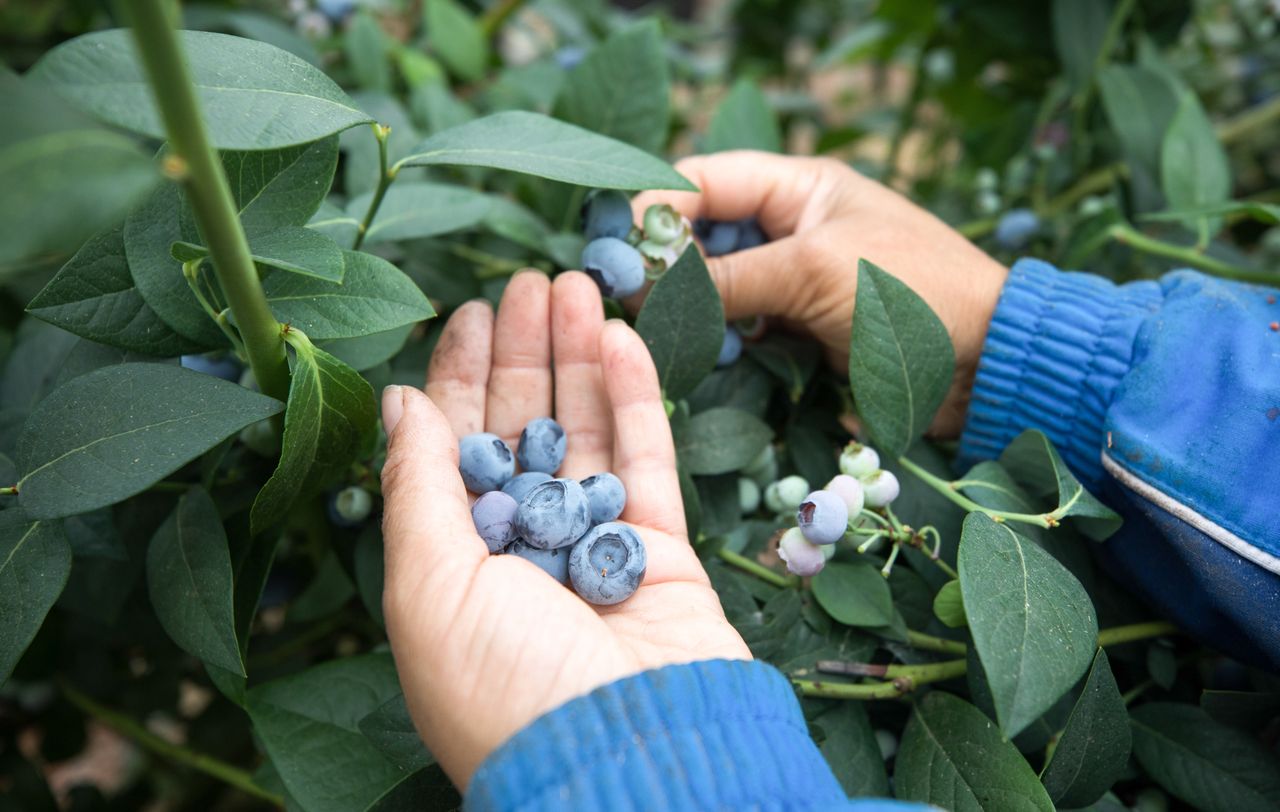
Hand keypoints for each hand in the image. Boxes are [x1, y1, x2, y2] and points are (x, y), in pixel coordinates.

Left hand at [379, 271, 750, 789]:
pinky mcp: (660, 549)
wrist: (626, 758)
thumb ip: (416, 487)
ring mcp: (594, 546)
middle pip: (523, 429)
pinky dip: (635, 398)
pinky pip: (646, 459)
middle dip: (523, 354)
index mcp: (456, 561)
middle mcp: (523, 548)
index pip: (454, 449)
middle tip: (531, 280)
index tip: (469, 310)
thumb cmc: (504, 686)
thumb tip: (398, 401)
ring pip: (586, 432)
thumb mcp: (428, 587)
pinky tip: (621, 337)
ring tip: (578, 284)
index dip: (459, 377)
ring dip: (579, 358)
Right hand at [632, 152, 1007, 435]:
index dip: (655, 208)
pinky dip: (711, 338)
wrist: (982, 365)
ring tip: (648, 329)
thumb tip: (645, 289)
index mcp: (800, 186)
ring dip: (683, 306)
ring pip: (713, 285)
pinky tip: (687, 354)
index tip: (617, 250)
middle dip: (661, 262)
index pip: (704, 180)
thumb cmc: (909, 295)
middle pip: (701, 234)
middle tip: (623, 299)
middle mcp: (790, 227)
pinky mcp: (797, 330)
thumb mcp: (812, 271)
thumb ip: (727, 278)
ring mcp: (792, 281)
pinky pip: (738, 327)